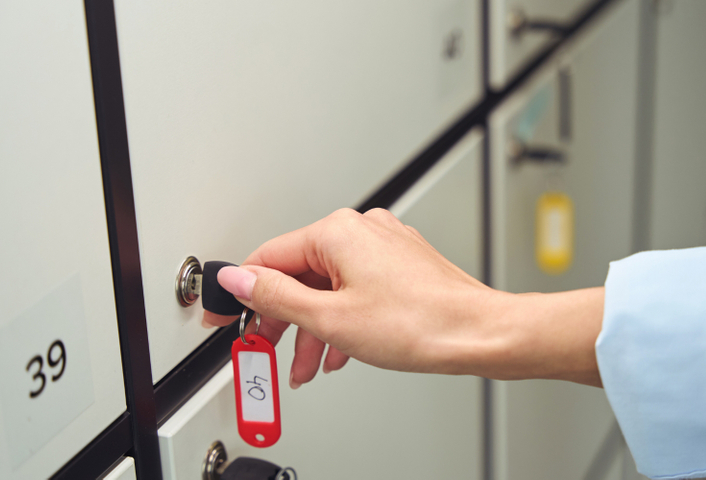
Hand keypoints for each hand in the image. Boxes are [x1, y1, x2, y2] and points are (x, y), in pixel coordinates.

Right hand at [202, 208, 603, 388]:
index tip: (228, 317)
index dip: (243, 294)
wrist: (477, 333)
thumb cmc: (420, 322)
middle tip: (268, 350)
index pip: (269, 258)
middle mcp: (361, 229)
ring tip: (309, 365)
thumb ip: (276, 297)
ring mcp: (384, 245)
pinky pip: (355, 287)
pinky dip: (341, 318)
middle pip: (299, 274)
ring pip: (328, 285)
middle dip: (283, 319)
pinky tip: (340, 350)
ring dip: (313, 327)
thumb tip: (238, 280)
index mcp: (337, 232)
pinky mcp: (400, 264)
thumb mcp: (329, 318)